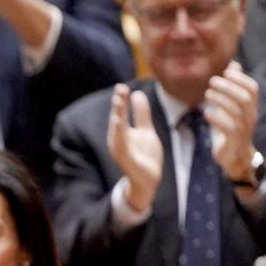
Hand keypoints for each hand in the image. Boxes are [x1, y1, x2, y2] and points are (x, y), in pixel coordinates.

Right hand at [107, 84, 164, 210]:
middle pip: (117, 119)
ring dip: (117, 116)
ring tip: (118, 102)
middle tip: (120, 89)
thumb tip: (137, 92)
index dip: (121, 100)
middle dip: (118, 105)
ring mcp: (121, 150)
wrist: (148, 179)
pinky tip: (120, 123)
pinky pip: (123, 145)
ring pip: (118, 131)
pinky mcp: (127, 159)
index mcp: (121, 132)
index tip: (122, 86)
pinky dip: (120, 135)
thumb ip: (141, 113)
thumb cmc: (145, 155)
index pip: (120, 113)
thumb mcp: (145, 130)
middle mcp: (117, 140)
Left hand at [201, 62, 259, 183]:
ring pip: (236, 112)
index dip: (240, 78)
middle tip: (212, 81)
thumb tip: (233, 65)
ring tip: (207, 94)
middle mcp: (250, 116)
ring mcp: (244, 129)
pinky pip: (229, 128)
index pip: (252, 89)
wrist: (236, 158)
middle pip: (244, 98)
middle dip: (228, 87)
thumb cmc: (233, 129)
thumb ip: (234, 88)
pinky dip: (217, 119)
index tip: (226, 71)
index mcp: (251, 107)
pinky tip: (207, 113)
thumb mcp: (234, 108)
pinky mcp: (234, 141)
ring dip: (220, 100)